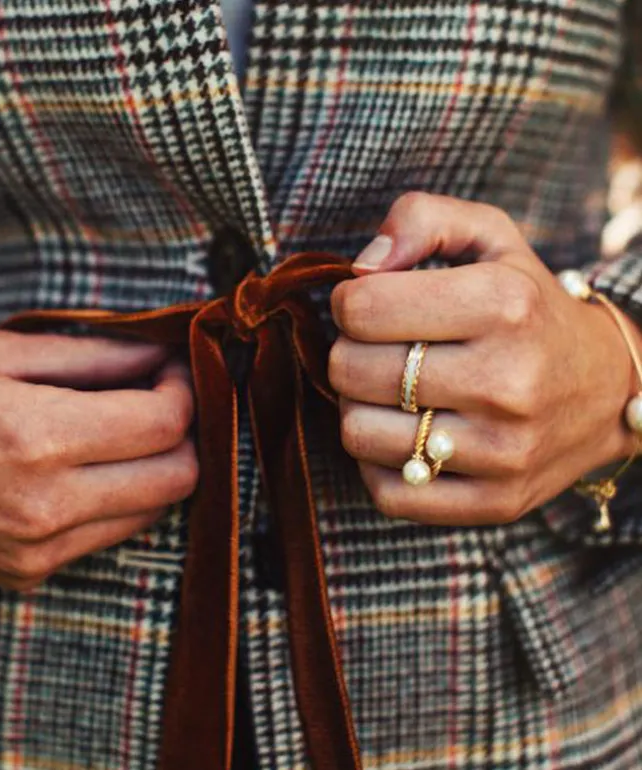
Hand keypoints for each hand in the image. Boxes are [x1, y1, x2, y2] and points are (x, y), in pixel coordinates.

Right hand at [0, 331, 197, 588]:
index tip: (171, 368)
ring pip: (154, 511)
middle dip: (186, 432)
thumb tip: (162, 351)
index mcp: (39, 438)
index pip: (164, 423)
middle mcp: (48, 506)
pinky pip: (110, 536)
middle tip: (159, 399)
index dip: (184, 389)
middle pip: (178, 477)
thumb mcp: (0, 355)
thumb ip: (94, 354)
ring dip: (158, 467)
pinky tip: (91, 469)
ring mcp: (40, 550)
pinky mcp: (29, 575)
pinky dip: (121, 499)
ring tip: (125, 432)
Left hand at [329, 193, 640, 525]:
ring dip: (358, 409)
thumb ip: (421, 219)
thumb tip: (360, 269)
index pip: (361, 309)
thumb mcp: (491, 238)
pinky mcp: (495, 501)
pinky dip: (379, 461)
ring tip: (391, 394)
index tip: (367, 306)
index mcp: (503, 305)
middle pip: (350, 371)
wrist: (609, 388)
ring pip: (357, 434)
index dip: (348, 303)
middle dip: (348, 354)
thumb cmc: (530, 307)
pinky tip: (405, 435)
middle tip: (379, 351)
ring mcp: (503, 450)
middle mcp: (507, 381)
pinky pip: (386, 491)